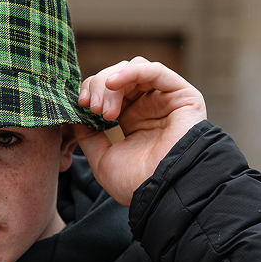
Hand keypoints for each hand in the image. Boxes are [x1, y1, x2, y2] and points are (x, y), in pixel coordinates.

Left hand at [74, 57, 206, 205]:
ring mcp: (166, 99)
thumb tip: (77, 116)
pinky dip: (131, 71)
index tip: (80, 105)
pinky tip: (113, 83)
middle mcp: (150, 107)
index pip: (109, 91)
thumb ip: (89, 136)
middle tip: (92, 108)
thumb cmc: (136, 183)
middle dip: (98, 87)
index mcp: (133, 120)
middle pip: (118, 77)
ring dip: (111, 82)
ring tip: (104, 109)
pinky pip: (155, 70)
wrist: (164, 192)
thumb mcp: (102, 159)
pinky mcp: (183, 95)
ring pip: (133, 69)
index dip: (91, 91)